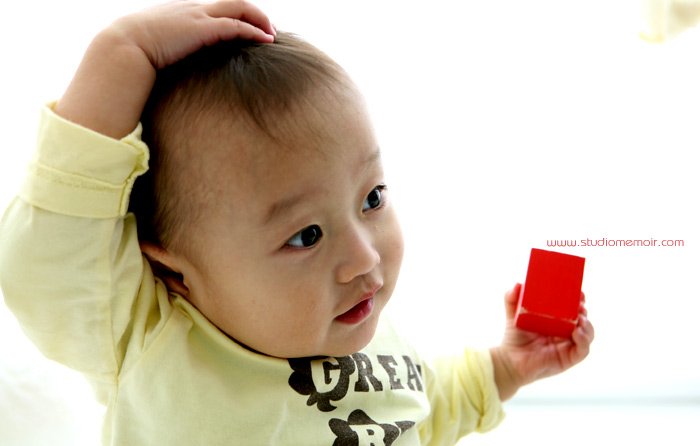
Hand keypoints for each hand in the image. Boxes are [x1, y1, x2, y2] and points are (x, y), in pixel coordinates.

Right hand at [54, 0, 275, 138]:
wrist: (118, 52)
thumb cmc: (127, 60)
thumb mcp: (146, 54)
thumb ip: (159, 58)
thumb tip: (159, 79)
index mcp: (176, 13)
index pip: (211, 8)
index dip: (231, 17)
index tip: (244, 30)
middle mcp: (188, 9)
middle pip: (229, 2)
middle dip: (251, 13)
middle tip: (267, 29)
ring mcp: (195, 15)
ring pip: (237, 6)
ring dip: (258, 18)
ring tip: (271, 34)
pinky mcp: (201, 27)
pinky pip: (235, 24)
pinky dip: (254, 30)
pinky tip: (266, 40)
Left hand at [490, 283, 594, 400]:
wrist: (509, 360)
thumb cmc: (514, 336)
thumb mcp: (513, 313)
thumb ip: (511, 298)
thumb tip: (517, 285)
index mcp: (558, 320)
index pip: (573, 307)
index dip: (579, 300)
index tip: (579, 292)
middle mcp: (566, 332)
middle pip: (583, 319)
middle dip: (584, 310)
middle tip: (580, 303)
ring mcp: (569, 345)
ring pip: (588, 334)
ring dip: (588, 325)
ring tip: (580, 318)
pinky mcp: (568, 359)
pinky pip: (583, 351)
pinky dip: (584, 340)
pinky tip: (577, 332)